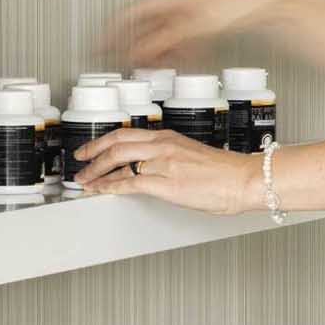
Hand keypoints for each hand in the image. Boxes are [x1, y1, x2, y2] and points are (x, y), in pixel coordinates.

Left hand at [75, 126, 263, 214]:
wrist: (244, 180)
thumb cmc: (225, 173)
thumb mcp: (191, 155)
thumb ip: (168, 157)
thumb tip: (149, 168)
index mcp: (168, 137)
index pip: (126, 134)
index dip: (102, 141)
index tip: (90, 149)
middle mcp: (163, 145)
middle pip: (115, 143)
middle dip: (92, 153)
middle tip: (79, 162)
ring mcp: (163, 163)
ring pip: (118, 161)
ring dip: (96, 172)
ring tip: (85, 180)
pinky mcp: (166, 183)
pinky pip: (129, 183)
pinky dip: (110, 186)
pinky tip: (102, 191)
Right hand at [107, 0, 288, 66]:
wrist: (259, 2)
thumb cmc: (228, 4)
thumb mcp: (189, 29)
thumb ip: (161, 42)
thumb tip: (137, 54)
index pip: (127, 16)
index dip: (110, 33)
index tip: (98, 47)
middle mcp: (172, 2)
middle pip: (143, 27)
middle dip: (131, 47)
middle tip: (118, 62)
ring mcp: (185, 11)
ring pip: (161, 35)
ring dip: (154, 52)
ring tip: (148, 68)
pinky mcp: (199, 21)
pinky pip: (179, 39)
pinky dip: (175, 51)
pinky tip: (178, 62)